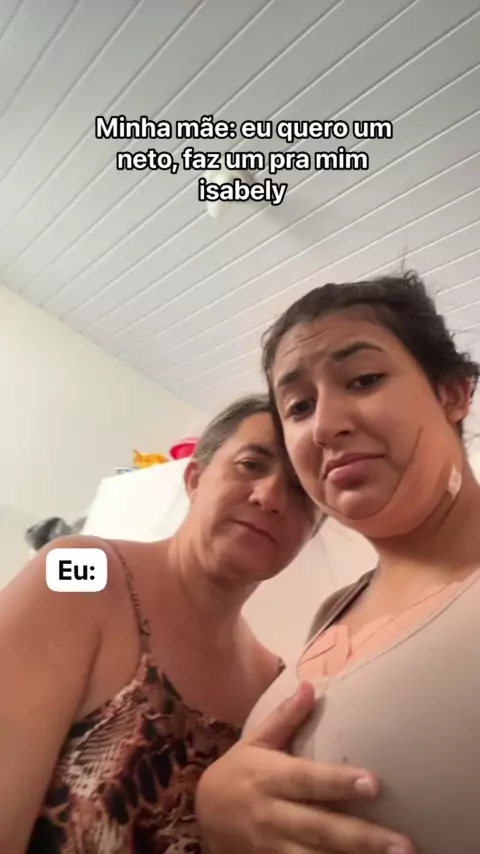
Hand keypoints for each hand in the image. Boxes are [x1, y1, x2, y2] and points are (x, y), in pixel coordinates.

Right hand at [196, 682, 413, 853]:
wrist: (204, 816)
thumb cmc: (237, 772)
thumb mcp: (255, 741)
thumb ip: (285, 718)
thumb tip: (309, 686)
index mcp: (270, 778)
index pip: (308, 780)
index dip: (339, 783)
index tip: (374, 783)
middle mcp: (274, 815)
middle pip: (321, 828)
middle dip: (362, 838)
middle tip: (403, 844)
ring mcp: (274, 848)